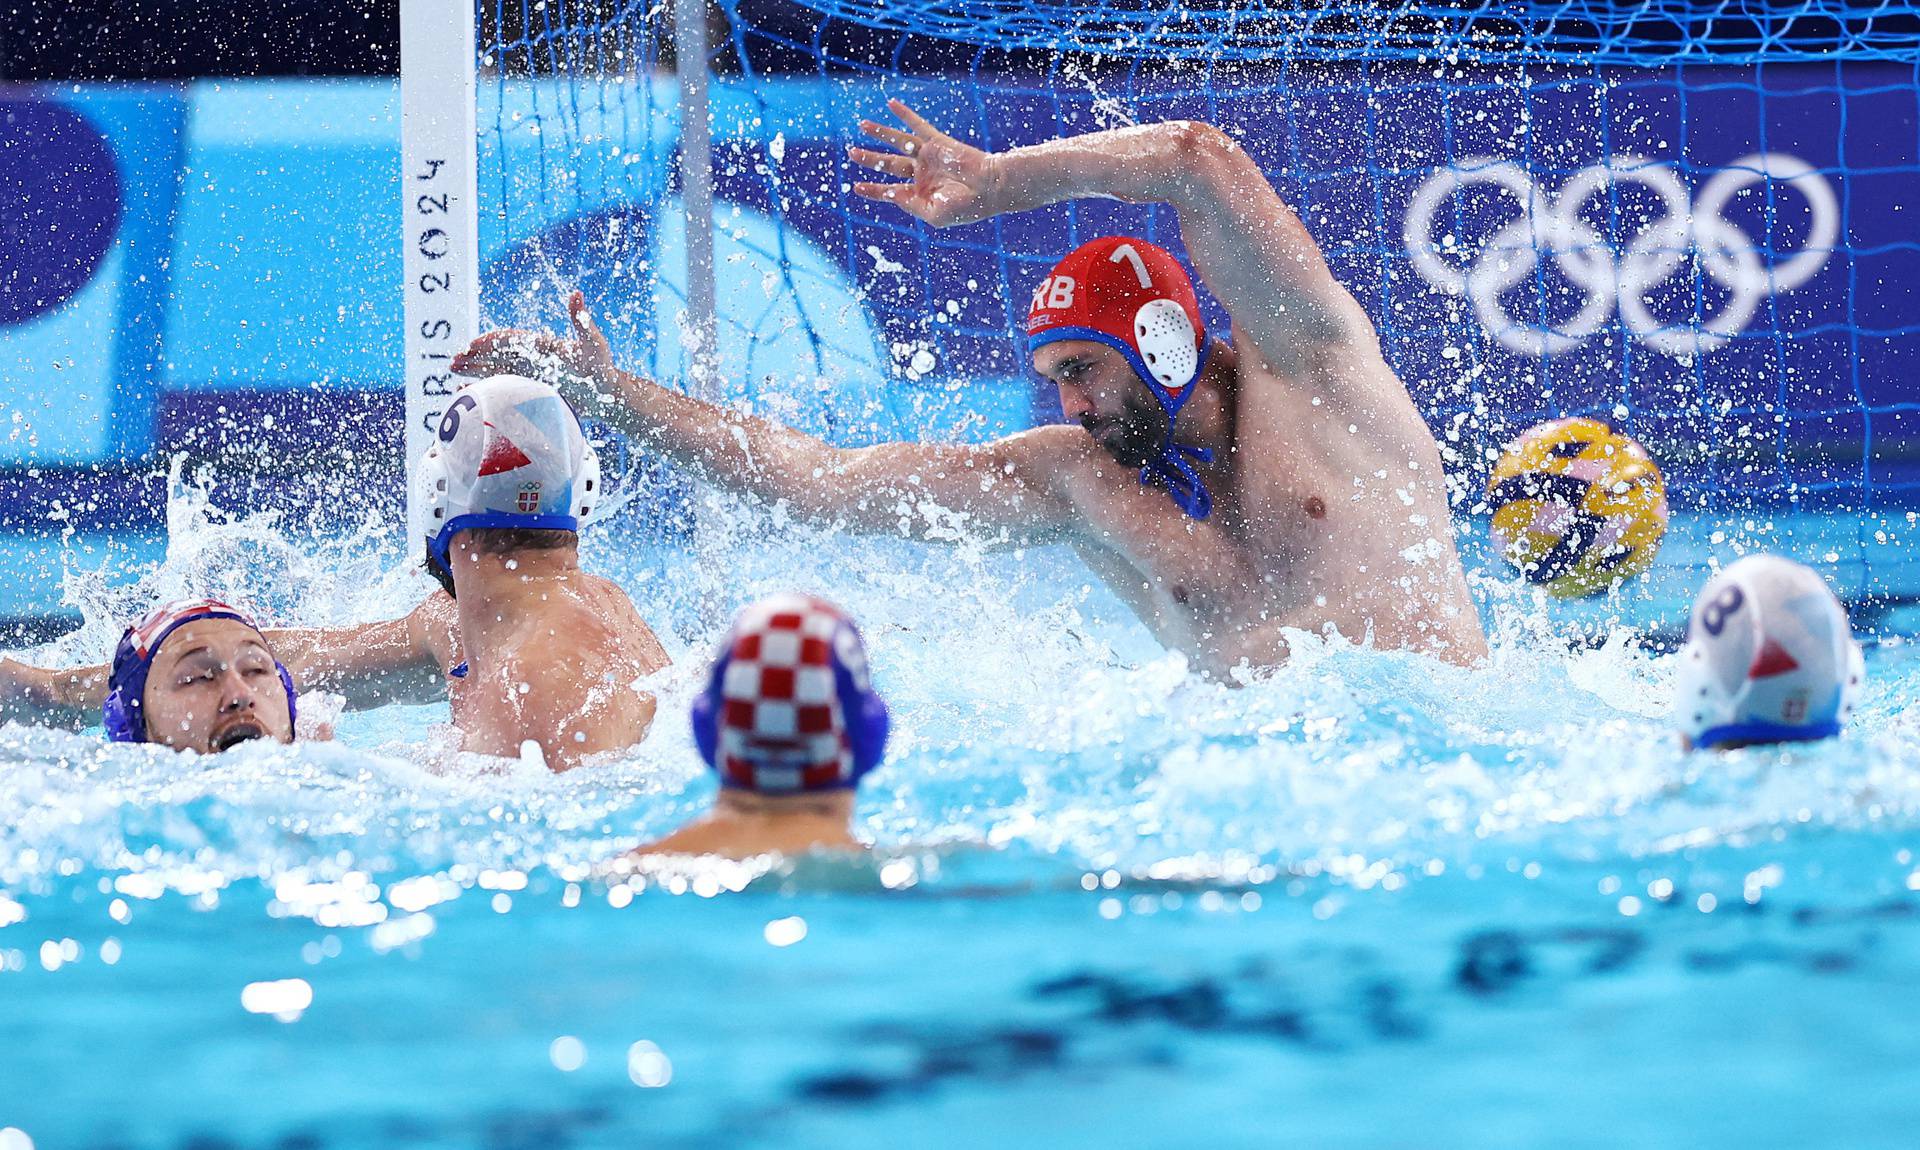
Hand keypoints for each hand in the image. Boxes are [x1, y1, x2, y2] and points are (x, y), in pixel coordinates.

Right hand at [450, 291, 620, 415]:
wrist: (606, 392)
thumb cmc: (601, 365)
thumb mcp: (592, 342)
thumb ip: (580, 320)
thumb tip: (576, 293)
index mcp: (540, 344)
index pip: (510, 339)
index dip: (491, 341)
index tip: (473, 344)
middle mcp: (530, 357)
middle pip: (496, 354)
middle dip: (474, 356)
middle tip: (453, 361)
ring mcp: (528, 374)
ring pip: (495, 369)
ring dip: (474, 369)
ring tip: (452, 371)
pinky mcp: (530, 390)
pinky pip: (504, 387)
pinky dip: (487, 388)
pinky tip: (469, 391)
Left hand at [850, 100, 1001, 226]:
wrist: (990, 188)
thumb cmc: (966, 207)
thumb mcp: (934, 214)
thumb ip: (910, 204)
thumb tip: (891, 192)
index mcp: (920, 194)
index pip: (891, 190)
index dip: (873, 190)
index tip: (857, 187)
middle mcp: (921, 174)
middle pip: (889, 164)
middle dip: (870, 159)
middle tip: (852, 153)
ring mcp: (928, 157)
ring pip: (898, 142)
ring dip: (880, 133)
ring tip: (862, 125)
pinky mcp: (937, 143)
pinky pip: (917, 126)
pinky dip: (905, 115)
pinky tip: (891, 104)